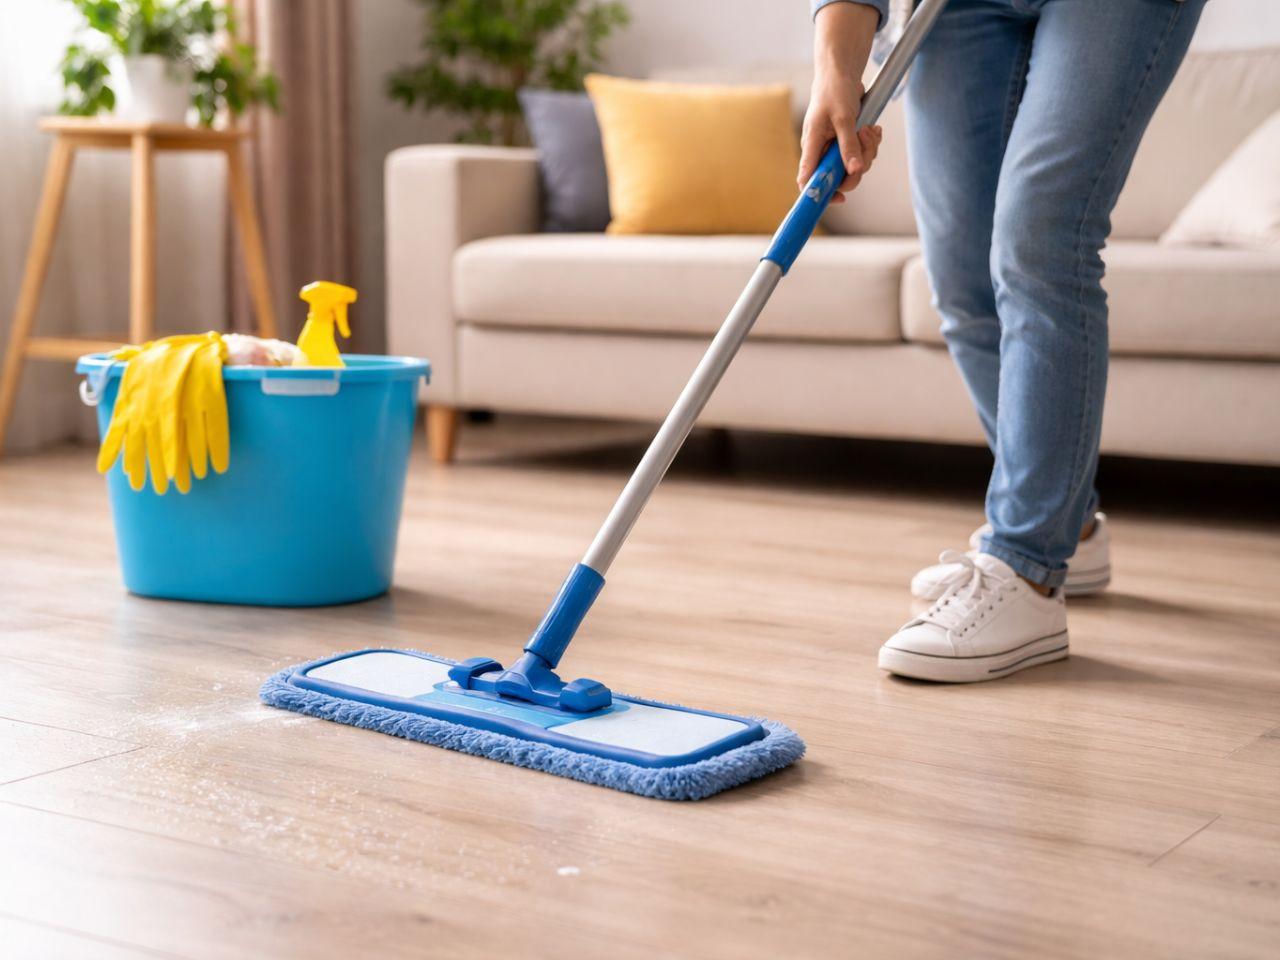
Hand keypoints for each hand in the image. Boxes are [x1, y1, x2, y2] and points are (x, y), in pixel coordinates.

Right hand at [799, 76, 882, 204]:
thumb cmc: (834, 91)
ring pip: (854, 166)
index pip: (807, 180)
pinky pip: (861, 154)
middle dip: (857, 166)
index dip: (820, 194)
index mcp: (811, 147)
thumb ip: (848, 146)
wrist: (841, 73)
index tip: (840, 198)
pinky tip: (872, 129)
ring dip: (867, 150)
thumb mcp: (843, 118)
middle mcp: (821, 152)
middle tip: (865, 144)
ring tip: (868, 129)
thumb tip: (854, 171)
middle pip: (839, 177)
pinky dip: (870, 144)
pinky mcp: (847, 142)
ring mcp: (835, 148)